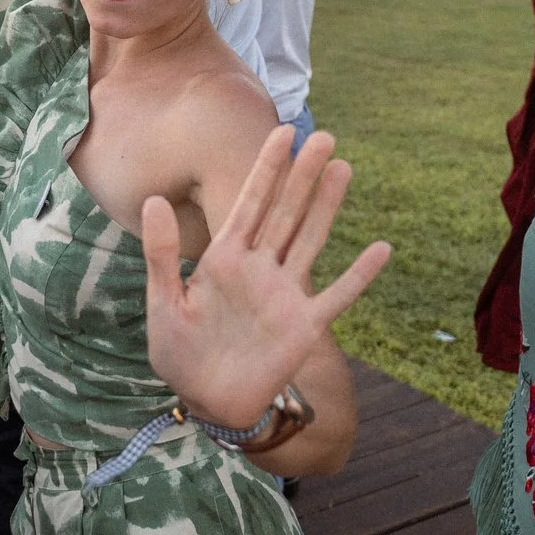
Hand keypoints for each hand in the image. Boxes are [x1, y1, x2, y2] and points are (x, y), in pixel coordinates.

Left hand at [142, 128, 391, 427]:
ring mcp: (285, 294)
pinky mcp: (304, 326)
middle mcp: (260, 268)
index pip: (250, 203)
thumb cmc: (180, 353)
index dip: (267, 169)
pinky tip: (381, 249)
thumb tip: (153, 200)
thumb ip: (161, 253)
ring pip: (311, 240)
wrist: (206, 401)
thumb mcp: (163, 301)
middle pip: (285, 212)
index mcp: (225, 258)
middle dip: (303, 176)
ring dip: (328, 206)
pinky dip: (359, 275)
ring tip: (344, 168)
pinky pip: (338, 296)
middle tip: (323, 136)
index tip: (282, 133)